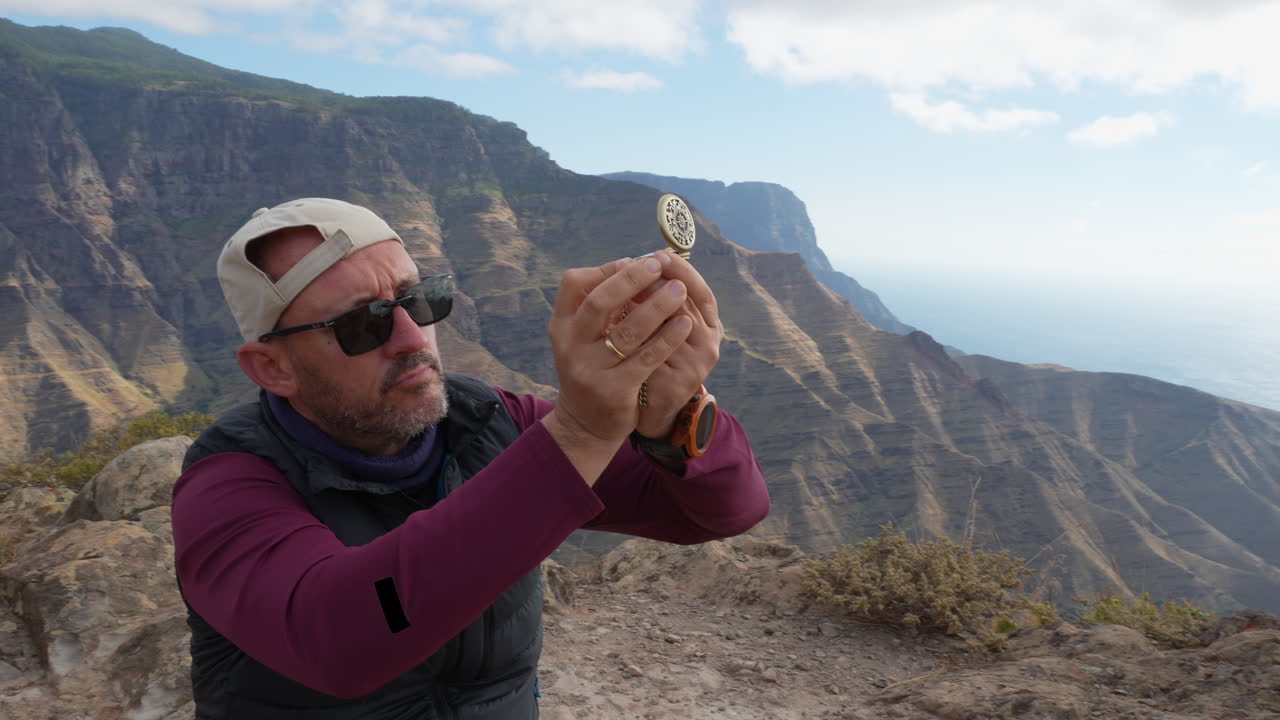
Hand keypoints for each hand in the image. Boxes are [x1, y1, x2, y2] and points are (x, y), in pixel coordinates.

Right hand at [543, 255, 693, 479]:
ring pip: (628, 330)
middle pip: (599, 302)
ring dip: (657, 305)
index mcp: (561, 326)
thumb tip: (632, 265)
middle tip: (657, 265)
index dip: (603, 269)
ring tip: (678, 289)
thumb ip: (599, 307)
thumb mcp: (582, 338)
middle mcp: (571, 346)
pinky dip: (668, 338)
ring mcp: (591, 370)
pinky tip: (684, 322)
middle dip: (631, 279)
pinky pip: (646, 358)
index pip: (573, 284)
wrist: (585, 424)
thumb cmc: (592, 369)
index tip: (631, 260)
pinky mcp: (615, 390)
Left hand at [633, 252, 722, 439]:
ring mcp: (696, 368)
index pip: (702, 291)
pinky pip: (654, 357)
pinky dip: (637, 340)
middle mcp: (709, 345)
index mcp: (710, 326)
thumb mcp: (659, 326)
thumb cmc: (653, 358)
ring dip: (646, 309)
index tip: (657, 255)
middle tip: (635, 269)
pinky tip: (618, 329)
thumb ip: (655, 300)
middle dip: (658, 285)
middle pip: (687, 306)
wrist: (652, 411)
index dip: (682, 271)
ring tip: (623, 294)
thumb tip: (636, 263)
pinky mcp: (676, 387)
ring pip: (672, 329)